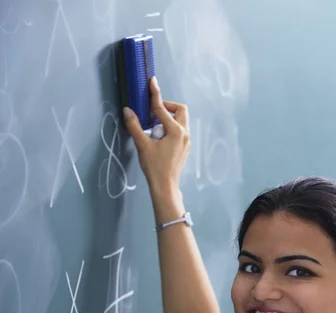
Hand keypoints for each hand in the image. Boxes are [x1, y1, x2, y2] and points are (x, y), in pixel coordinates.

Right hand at [123, 78, 189, 195]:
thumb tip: (128, 111)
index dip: (155, 94)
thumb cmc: (155, 167)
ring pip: (182, 120)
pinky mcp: (185, 147)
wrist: (165, 186)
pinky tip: (160, 136)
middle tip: (154, 112)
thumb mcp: (143, 145)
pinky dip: (171, 127)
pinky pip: (181, 130)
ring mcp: (187, 141)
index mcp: (176, 131)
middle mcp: (184, 133)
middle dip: (168, 107)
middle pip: (180, 110)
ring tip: (155, 127)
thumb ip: (135, 126)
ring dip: (169, 117)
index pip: (162, 108)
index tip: (152, 82)